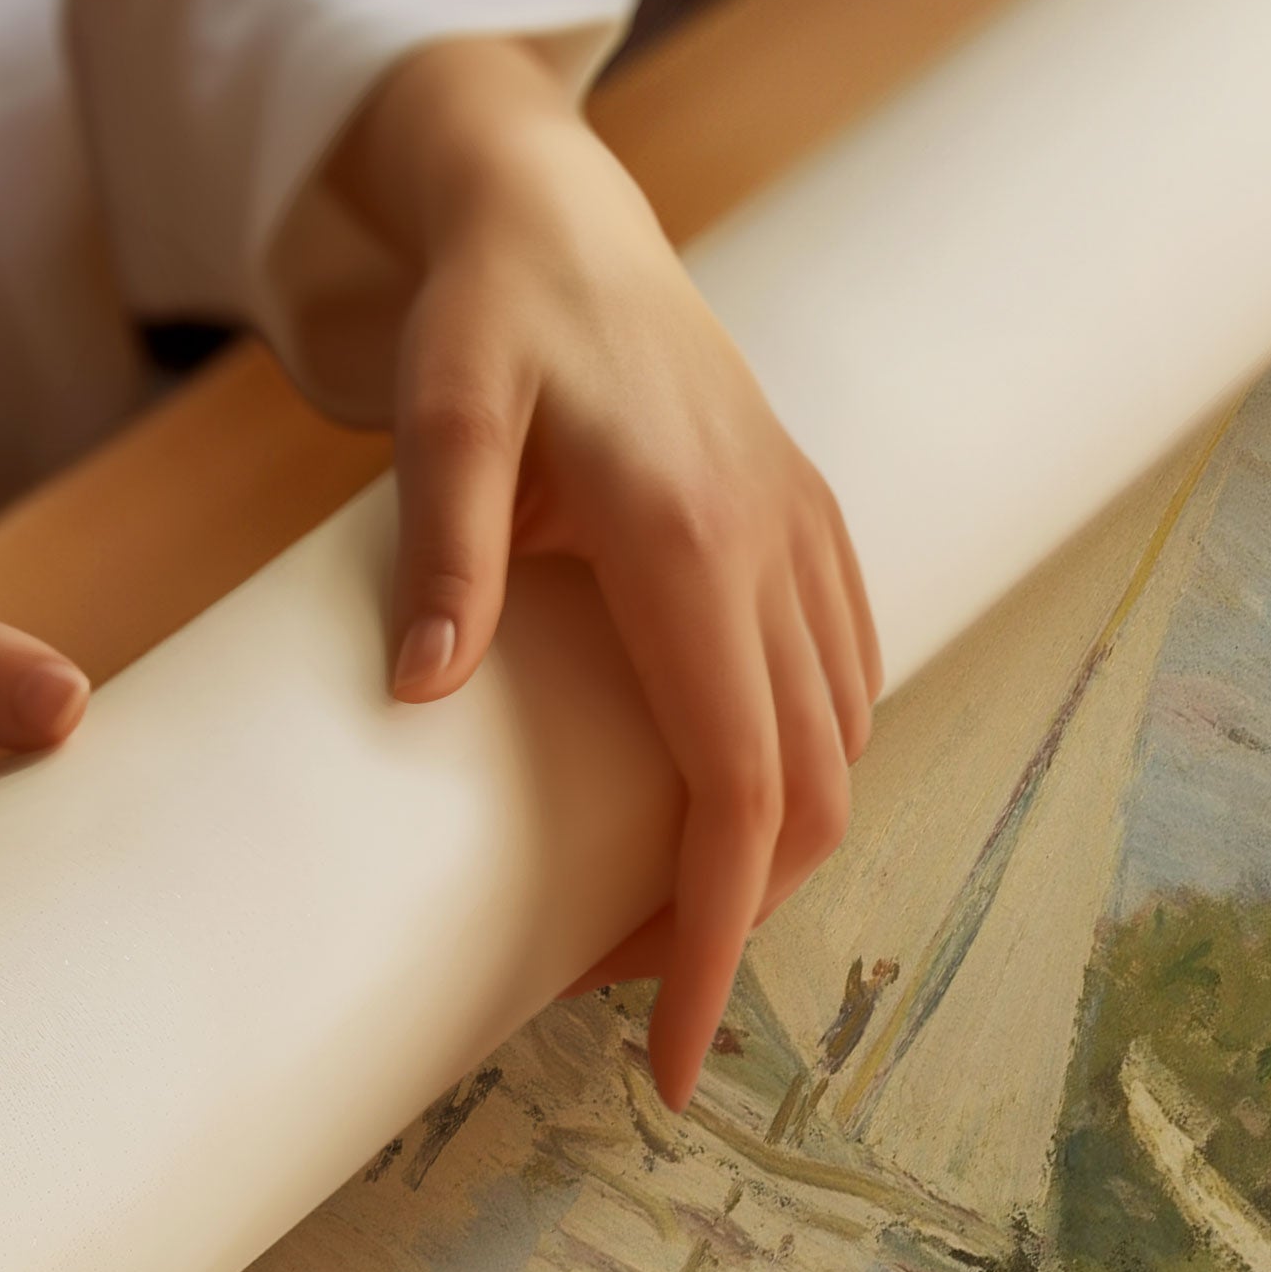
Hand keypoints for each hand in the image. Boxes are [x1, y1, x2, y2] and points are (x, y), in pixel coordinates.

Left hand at [324, 40, 882, 1109]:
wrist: (563, 212)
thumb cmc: (489, 311)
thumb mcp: (438, 409)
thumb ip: (443, 546)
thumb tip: (424, 693)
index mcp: (688, 541)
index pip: (735, 788)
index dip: (713, 939)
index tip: (669, 1059)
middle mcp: (775, 549)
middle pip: (806, 796)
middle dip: (736, 923)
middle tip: (627, 996)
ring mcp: (807, 538)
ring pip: (838, 749)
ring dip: (768, 853)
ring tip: (661, 912)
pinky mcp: (811, 528)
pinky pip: (846, 682)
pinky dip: (801, 771)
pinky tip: (729, 798)